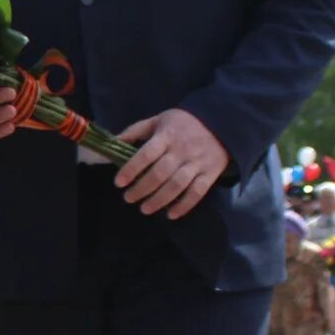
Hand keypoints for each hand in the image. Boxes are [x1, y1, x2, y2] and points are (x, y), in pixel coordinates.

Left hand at [113, 108, 228, 218]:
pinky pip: (197, 192)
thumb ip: (136, 131)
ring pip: (177, 185)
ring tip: (144, 209)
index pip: (146, 154)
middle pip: (160, 173)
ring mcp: (197, 163)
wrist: (221, 122)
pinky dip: (184, 206)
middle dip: (142, 189)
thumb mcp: (158, 120)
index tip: (118, 182)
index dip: (131, 169)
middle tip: (128, 198)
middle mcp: (182, 150)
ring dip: (159, 200)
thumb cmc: (183, 123)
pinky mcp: (210, 173)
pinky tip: (171, 214)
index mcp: (167, 136)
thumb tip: (113, 142)